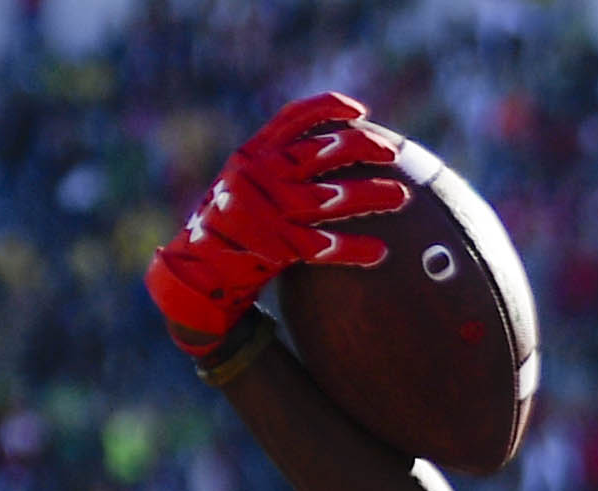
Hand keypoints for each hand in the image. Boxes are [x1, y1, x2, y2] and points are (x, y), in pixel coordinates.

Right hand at [143, 91, 411, 357]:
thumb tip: (324, 149)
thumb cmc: (226, 226)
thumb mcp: (241, 183)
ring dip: (371, 196)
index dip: (329, 109)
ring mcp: (267, 211)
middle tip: (393, 154)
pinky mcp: (274, 248)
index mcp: (252, 155)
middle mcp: (259, 176)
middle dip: (362, 148)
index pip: (294, 118)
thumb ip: (273, 165)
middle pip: (321, 151)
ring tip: (403, 197)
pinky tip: (380, 252)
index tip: (360, 112)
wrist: (194, 274)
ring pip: (330, 197)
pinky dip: (354, 248)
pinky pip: (324, 247)